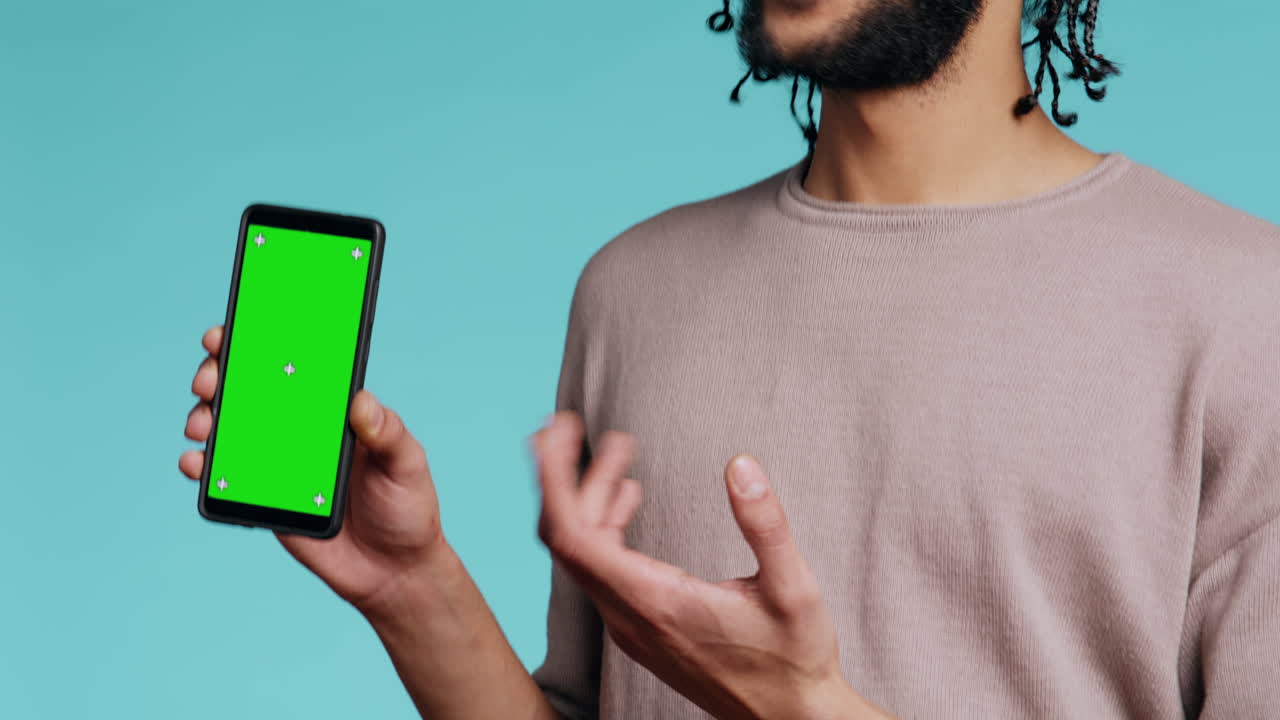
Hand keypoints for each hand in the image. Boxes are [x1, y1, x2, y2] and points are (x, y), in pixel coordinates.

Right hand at [180, 325, 446, 617]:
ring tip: (203, 424)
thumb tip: (362, 402)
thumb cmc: (407, 508)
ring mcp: (277, 463)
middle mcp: (299, 430)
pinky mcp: (263, 498)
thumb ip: (388, 434)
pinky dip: (202, 466)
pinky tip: (194, 462)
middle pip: (249, 392)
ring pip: (229, 429)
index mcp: (333, 411)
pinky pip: (224, 477)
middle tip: (210, 380)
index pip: (292, 367)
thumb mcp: (407, 464)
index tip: (232, 332)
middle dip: (220, 376)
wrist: (394, 571)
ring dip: (204, 418)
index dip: (258, 345)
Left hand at [530, 411, 890, 719]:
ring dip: (591, 498)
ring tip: (616, 451)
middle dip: (566, 476)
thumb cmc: (795, 660)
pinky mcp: (640, 629)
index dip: (554, 480)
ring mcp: (630, 626)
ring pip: (584, 554)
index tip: (552, 433)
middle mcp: (629, 617)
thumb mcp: (794, 588)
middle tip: (573, 425)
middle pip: (568, 538)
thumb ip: (766, 524)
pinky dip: (603, 526)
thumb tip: (741, 464)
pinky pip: (600, 570)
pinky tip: (627, 498)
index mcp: (654, 602)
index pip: (573, 537)